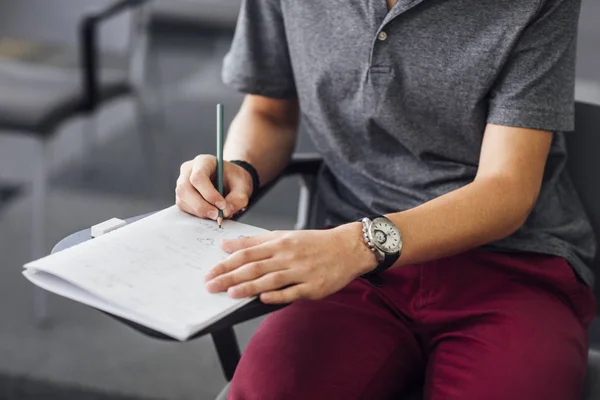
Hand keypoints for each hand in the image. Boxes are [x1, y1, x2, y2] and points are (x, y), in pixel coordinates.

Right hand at [176, 155, 252, 219]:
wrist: (231, 180)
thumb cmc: (235, 179)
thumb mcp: (242, 186)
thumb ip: (237, 199)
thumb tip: (224, 213)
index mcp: (204, 161)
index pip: (198, 176)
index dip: (209, 193)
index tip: (222, 205)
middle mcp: (188, 170)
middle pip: (185, 189)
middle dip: (201, 206)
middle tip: (217, 215)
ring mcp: (182, 182)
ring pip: (182, 200)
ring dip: (199, 211)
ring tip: (216, 214)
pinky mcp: (182, 195)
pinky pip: (184, 207)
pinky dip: (197, 214)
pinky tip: (210, 213)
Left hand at [204, 223, 378, 303]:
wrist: (348, 248)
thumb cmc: (314, 243)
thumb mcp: (284, 235)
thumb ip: (255, 241)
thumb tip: (226, 244)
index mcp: (280, 242)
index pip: (247, 253)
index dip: (226, 263)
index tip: (211, 272)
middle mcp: (288, 256)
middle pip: (254, 267)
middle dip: (230, 276)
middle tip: (211, 285)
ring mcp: (301, 272)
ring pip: (271, 280)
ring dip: (249, 287)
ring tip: (230, 293)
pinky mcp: (314, 286)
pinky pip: (292, 292)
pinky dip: (277, 295)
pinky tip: (263, 299)